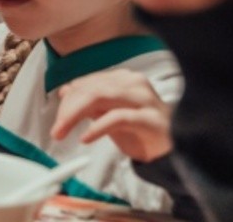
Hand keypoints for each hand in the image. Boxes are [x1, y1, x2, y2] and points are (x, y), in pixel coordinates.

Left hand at [51, 69, 172, 162]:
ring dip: (75, 114)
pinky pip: (118, 117)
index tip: (57, 118)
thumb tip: (65, 92)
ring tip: (63, 131)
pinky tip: (86, 137)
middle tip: (56, 129)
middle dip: (68, 108)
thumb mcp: (111, 116)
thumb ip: (91, 104)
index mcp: (124, 79)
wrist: (176, 152)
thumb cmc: (142, 132)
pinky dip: (97, 127)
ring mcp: (144, 100)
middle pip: (91, 88)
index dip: (68, 99)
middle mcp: (134, 84)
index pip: (88, 82)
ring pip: (100, 96)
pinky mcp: (151, 119)